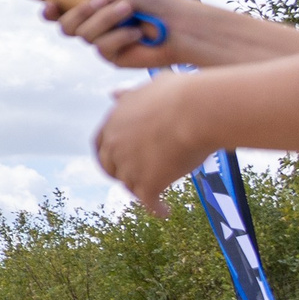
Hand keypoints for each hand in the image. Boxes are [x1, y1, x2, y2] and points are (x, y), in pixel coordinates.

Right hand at [45, 0, 185, 67]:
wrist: (179, 23)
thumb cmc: (153, 1)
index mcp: (93, 6)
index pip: (61, 11)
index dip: (50, 10)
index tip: (51, 3)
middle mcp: (95, 25)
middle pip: (65, 25)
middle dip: (82, 11)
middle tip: (103, 1)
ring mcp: (103, 42)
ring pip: (84, 34)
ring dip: (107, 19)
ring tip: (130, 12)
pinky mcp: (113, 57)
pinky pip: (102, 47)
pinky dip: (120, 36)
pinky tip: (138, 34)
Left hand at [94, 73, 217, 213]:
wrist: (198, 111)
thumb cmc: (183, 94)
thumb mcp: (151, 87)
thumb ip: (130, 95)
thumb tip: (112, 94)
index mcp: (113, 121)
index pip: (101, 143)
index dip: (108, 153)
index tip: (117, 160)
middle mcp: (114, 144)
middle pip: (109, 167)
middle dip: (119, 174)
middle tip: (134, 179)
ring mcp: (129, 165)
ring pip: (129, 185)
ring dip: (140, 190)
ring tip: (153, 196)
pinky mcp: (147, 183)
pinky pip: (148, 202)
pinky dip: (156, 208)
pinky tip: (165, 212)